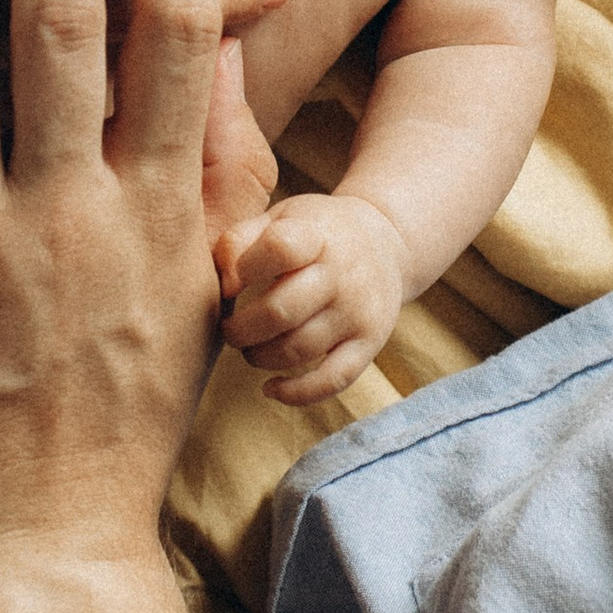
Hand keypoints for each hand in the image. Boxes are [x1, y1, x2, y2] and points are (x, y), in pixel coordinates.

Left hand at [215, 193, 413, 405]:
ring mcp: (358, 311)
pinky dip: (297, 393)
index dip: (242, 268)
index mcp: (316, 235)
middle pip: (280, 310)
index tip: (229, 283)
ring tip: (251, 349)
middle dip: (241, 330)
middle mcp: (342, 274)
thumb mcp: (282, 218)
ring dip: (260, 357)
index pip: (279, 248)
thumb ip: (239, 241)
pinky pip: (333, 380)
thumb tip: (224, 288)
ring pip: (298, 349)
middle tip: (231, 329)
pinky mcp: (370, 342)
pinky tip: (271, 388)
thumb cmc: (317, 233)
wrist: (388, 243)